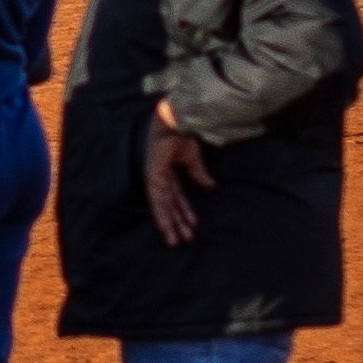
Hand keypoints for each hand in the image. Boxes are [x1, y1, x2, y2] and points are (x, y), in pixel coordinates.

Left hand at [141, 103, 213, 251]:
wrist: (176, 122)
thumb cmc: (182, 134)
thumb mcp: (193, 158)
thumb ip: (198, 173)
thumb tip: (210, 186)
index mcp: (167, 172)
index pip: (176, 197)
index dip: (184, 211)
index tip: (192, 226)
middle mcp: (160, 177)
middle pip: (169, 205)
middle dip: (176, 223)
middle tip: (181, 241)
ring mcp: (155, 177)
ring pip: (162, 206)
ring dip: (170, 223)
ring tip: (176, 240)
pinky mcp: (153, 176)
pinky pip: (157, 199)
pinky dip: (163, 213)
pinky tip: (168, 225)